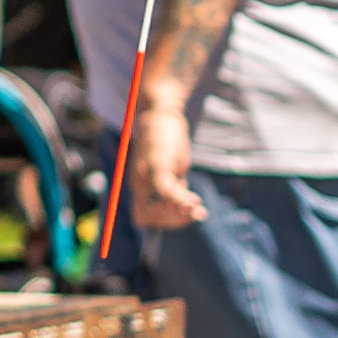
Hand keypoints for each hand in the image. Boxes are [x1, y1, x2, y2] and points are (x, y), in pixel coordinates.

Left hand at [122, 88, 204, 234]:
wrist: (160, 114)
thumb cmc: (165, 143)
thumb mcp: (169, 171)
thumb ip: (172, 190)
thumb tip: (185, 211)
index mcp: (139, 187)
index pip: (143, 218)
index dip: (162, 224)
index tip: (183, 218)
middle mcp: (139, 183)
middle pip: (150, 218)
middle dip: (174, 222)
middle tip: (195, 215)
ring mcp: (147, 174)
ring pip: (158, 207)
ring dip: (180, 214)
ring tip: (198, 211)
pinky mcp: (158, 163)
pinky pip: (165, 189)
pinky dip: (180, 199)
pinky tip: (195, 201)